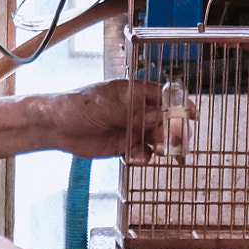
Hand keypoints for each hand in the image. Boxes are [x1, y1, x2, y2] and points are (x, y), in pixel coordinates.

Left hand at [39, 79, 194, 161]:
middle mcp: (136, 110)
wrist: (55, 127)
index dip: (180, 104)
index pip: (165, 96)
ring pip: (157, 138)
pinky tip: (134, 156)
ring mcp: (130, 128)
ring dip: (162, 145)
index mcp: (134, 92)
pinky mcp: (124, 145)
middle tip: (176, 139)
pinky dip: (143, 156)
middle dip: (174, 130)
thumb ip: (136, 114)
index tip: (193, 115)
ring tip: (160, 149)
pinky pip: (143, 152)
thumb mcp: (108, 106)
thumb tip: (161, 118)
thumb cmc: (77, 106)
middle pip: (166, 120)